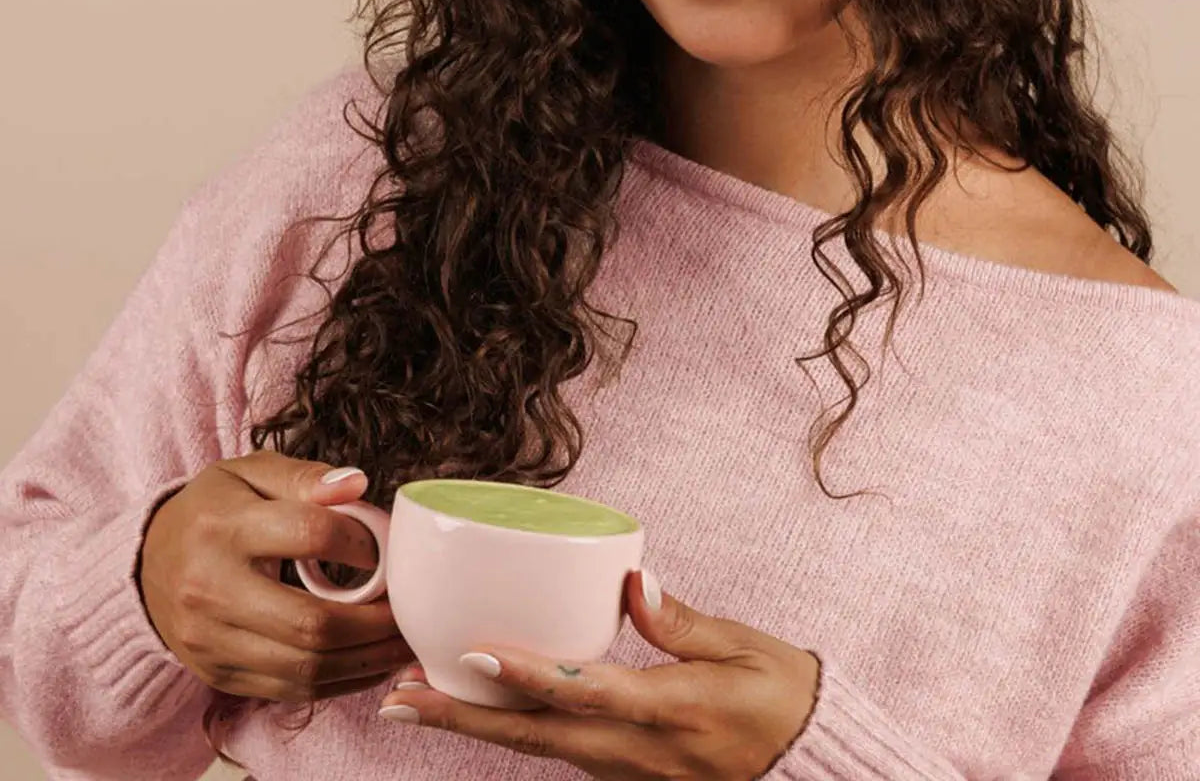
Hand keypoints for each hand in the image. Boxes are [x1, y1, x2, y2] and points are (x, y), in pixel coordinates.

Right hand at [138, 450, 416, 701]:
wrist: (144, 563)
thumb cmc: (214, 509)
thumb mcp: (250, 473)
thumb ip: (305, 476)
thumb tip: (359, 484)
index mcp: (223, 527)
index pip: (307, 535)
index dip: (360, 541)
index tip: (386, 546)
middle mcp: (211, 590)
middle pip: (311, 622)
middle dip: (375, 622)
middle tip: (411, 609)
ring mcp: (211, 641)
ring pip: (305, 668)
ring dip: (367, 660)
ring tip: (403, 640)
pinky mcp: (218, 674)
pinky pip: (291, 691)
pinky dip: (341, 681)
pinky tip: (371, 662)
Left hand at [377, 568, 820, 779]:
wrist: (814, 767)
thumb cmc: (784, 698)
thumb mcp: (745, 649)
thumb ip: (682, 623)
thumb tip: (630, 580)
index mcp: (672, 713)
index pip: (586, 692)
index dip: (527, 673)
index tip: (473, 650)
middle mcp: (639, 754)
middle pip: (535, 738)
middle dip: (461, 719)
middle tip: (395, 698)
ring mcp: (629, 775)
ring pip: (539, 750)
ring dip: (476, 726)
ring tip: (416, 701)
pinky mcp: (628, 778)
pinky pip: (560, 752)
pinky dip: (513, 730)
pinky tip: (483, 708)